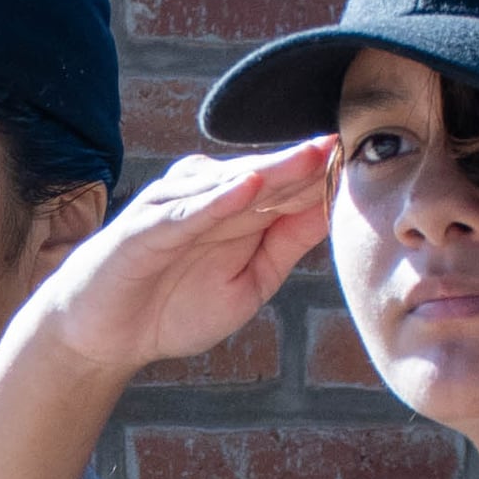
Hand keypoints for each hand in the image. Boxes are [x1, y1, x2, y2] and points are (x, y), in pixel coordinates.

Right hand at [30, 141, 338, 375]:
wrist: (104, 336)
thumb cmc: (172, 307)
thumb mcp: (249, 284)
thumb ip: (285, 245)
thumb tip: (333, 211)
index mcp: (238, 211)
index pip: (290, 187)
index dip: (328, 175)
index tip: (374, 163)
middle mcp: (209, 198)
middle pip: (268, 175)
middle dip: (308, 160)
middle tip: (352, 141)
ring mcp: (176, 207)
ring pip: (231, 183)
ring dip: (272, 169)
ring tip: (313, 154)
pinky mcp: (145, 225)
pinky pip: (185, 210)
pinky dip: (215, 199)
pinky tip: (246, 187)